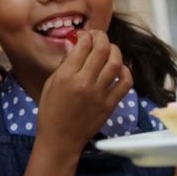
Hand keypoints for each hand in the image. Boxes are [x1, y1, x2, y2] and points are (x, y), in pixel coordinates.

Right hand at [37, 29, 132, 150]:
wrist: (60, 140)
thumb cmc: (50, 111)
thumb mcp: (51, 84)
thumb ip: (64, 62)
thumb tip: (73, 43)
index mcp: (66, 76)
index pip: (82, 45)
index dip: (85, 35)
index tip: (83, 35)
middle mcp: (84, 83)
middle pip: (101, 49)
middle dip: (100, 37)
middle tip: (97, 37)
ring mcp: (100, 94)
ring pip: (115, 62)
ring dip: (114, 50)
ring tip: (108, 50)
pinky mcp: (110, 105)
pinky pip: (126, 83)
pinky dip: (125, 71)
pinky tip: (118, 69)